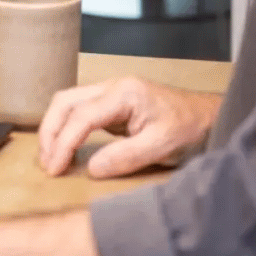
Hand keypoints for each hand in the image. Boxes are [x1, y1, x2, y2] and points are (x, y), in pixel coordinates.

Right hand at [38, 76, 220, 177]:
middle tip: (47, 163)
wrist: (208, 117)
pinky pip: (79, 110)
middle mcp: (112, 86)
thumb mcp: (162, 146)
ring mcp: (110, 92)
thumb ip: (126, 157)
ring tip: (50, 157)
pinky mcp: (111, 103)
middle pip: (66, 101)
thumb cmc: (189, 129)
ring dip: (54, 128)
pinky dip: (66, 127)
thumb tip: (91, 169)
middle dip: (50, 131)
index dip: (64, 142)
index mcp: (124, 93)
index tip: (55, 169)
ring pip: (68, 102)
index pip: (82, 116)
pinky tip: (64, 146)